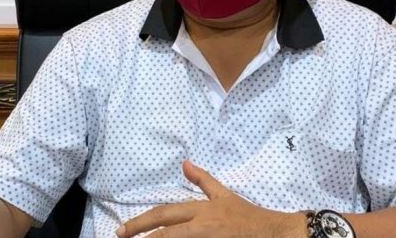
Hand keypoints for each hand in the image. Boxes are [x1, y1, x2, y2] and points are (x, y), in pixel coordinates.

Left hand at [116, 161, 305, 237]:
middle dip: (140, 235)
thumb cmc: (247, 216)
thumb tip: (185, 164)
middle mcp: (199, 226)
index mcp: (200, 210)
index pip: (164, 215)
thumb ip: (203, 180)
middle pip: (164, 232)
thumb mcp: (224, 195)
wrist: (274, 233)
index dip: (141, 222)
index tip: (122, 230)